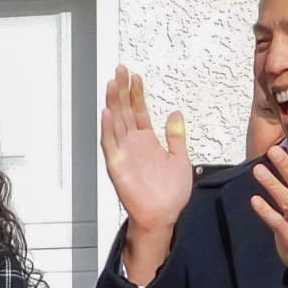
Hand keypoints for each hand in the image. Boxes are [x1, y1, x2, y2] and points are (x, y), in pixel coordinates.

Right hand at [100, 66, 192, 287]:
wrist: (163, 216)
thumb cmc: (170, 194)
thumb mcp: (180, 159)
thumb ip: (177, 136)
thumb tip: (176, 114)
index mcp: (147, 141)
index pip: (138, 111)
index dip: (136, 94)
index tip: (136, 77)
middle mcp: (133, 145)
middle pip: (124, 111)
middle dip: (122, 90)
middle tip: (121, 70)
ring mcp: (124, 154)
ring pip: (115, 123)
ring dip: (112, 103)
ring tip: (111, 84)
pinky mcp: (117, 166)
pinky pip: (110, 144)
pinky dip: (108, 129)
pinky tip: (107, 113)